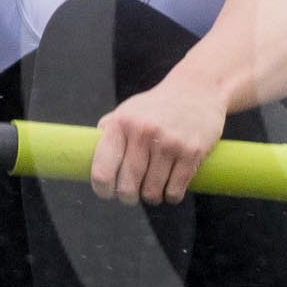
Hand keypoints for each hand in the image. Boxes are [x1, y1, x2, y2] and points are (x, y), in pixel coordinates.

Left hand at [90, 73, 228, 204]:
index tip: (107, 193)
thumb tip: (88, 152)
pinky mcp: (192, 152)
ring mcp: (169, 143)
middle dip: (128, 197)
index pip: (103, 170)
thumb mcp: (129, 109)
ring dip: (152, 197)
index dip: (102, 189)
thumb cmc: (158, 105)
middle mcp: (143, 132)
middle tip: (132, 195)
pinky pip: (175, 191)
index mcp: (122, 123)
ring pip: (152, 192)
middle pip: (128, 186)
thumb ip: (109, 129)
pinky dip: (171, 196)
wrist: (198, 88)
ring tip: (153, 190)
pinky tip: (170, 190)